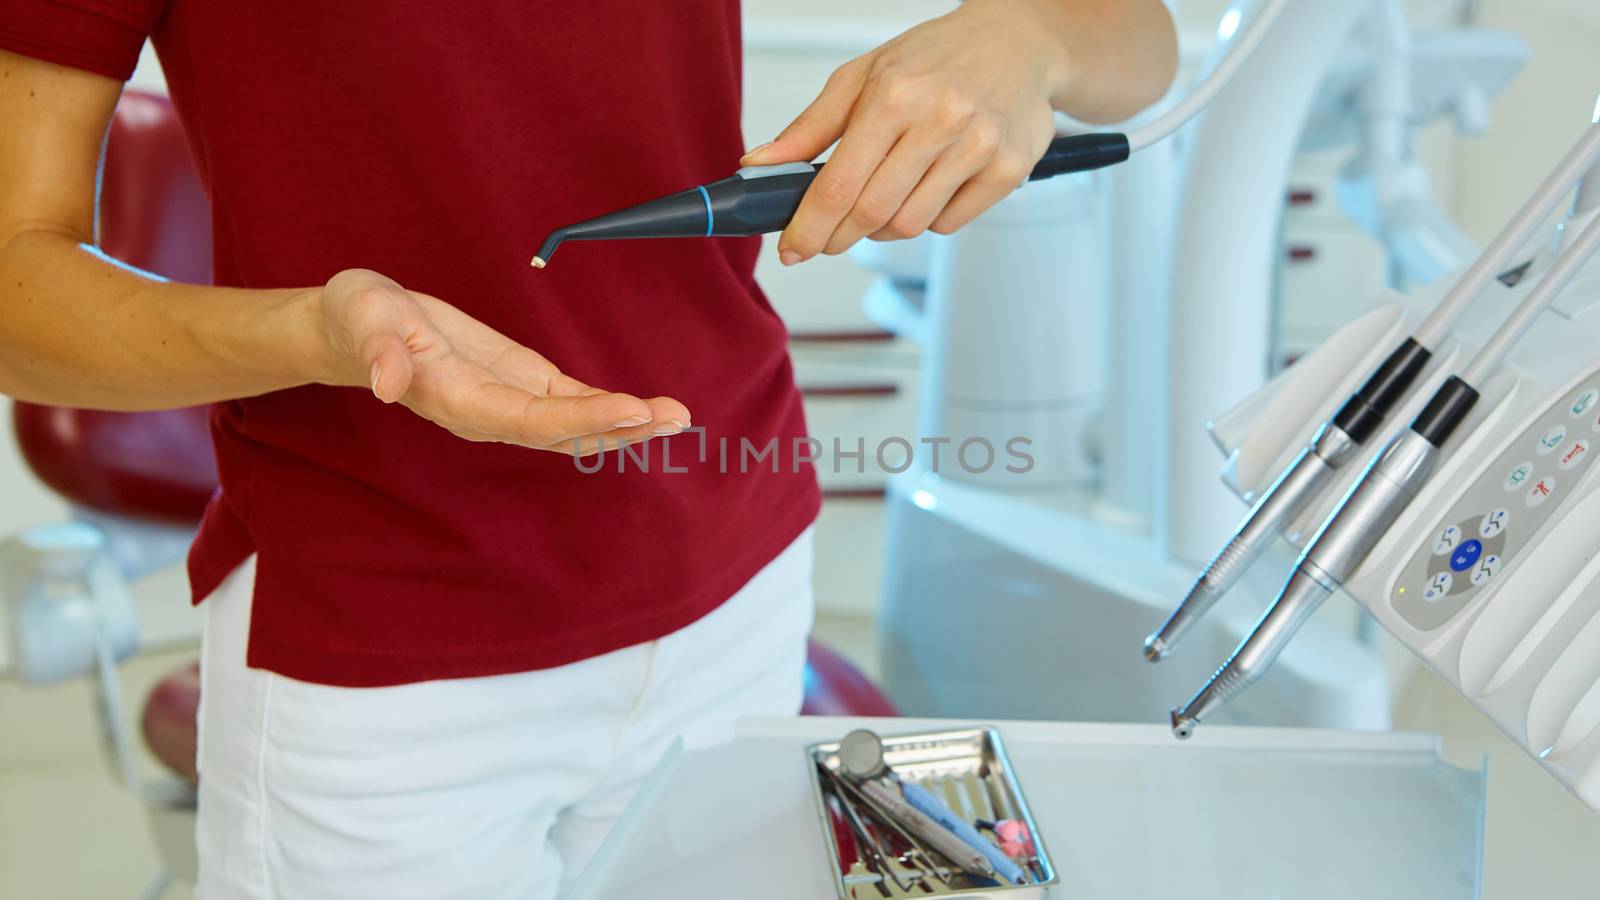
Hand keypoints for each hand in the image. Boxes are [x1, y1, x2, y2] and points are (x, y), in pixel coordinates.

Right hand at [310, 269, 688, 455]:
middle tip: (676, 417)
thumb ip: (378, 352)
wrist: (354, 327)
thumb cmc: (359, 319)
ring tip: (677, 415)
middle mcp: (490, 413)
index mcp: (458, 400)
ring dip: (625, 423)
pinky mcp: (520, 384)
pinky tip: (646, 407)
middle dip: (621, 428)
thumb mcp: (363, 319)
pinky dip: (609, 406)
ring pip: (575, 425)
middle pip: (564, 434)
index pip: (530, 420)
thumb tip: (386, 386)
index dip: (583, 419)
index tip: (631, 408)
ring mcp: (508, 402)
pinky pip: (571, 403)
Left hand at [742, 0, 1073, 263]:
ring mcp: (979, 146)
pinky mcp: (1008, 169)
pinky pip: (949, 223)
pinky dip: (927, 219)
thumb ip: (810, 126)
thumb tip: (758, 166)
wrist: (1019, 42)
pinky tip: (927, 189)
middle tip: (829, 237)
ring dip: (883, 227)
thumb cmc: (935, 58)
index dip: (810, 227)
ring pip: (910, 224)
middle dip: (839, 235)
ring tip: (884, 199)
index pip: (839, 182)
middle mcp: (940, 119)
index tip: (793, 250)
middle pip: (872, 212)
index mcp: (895, 94)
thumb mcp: (865, 75)